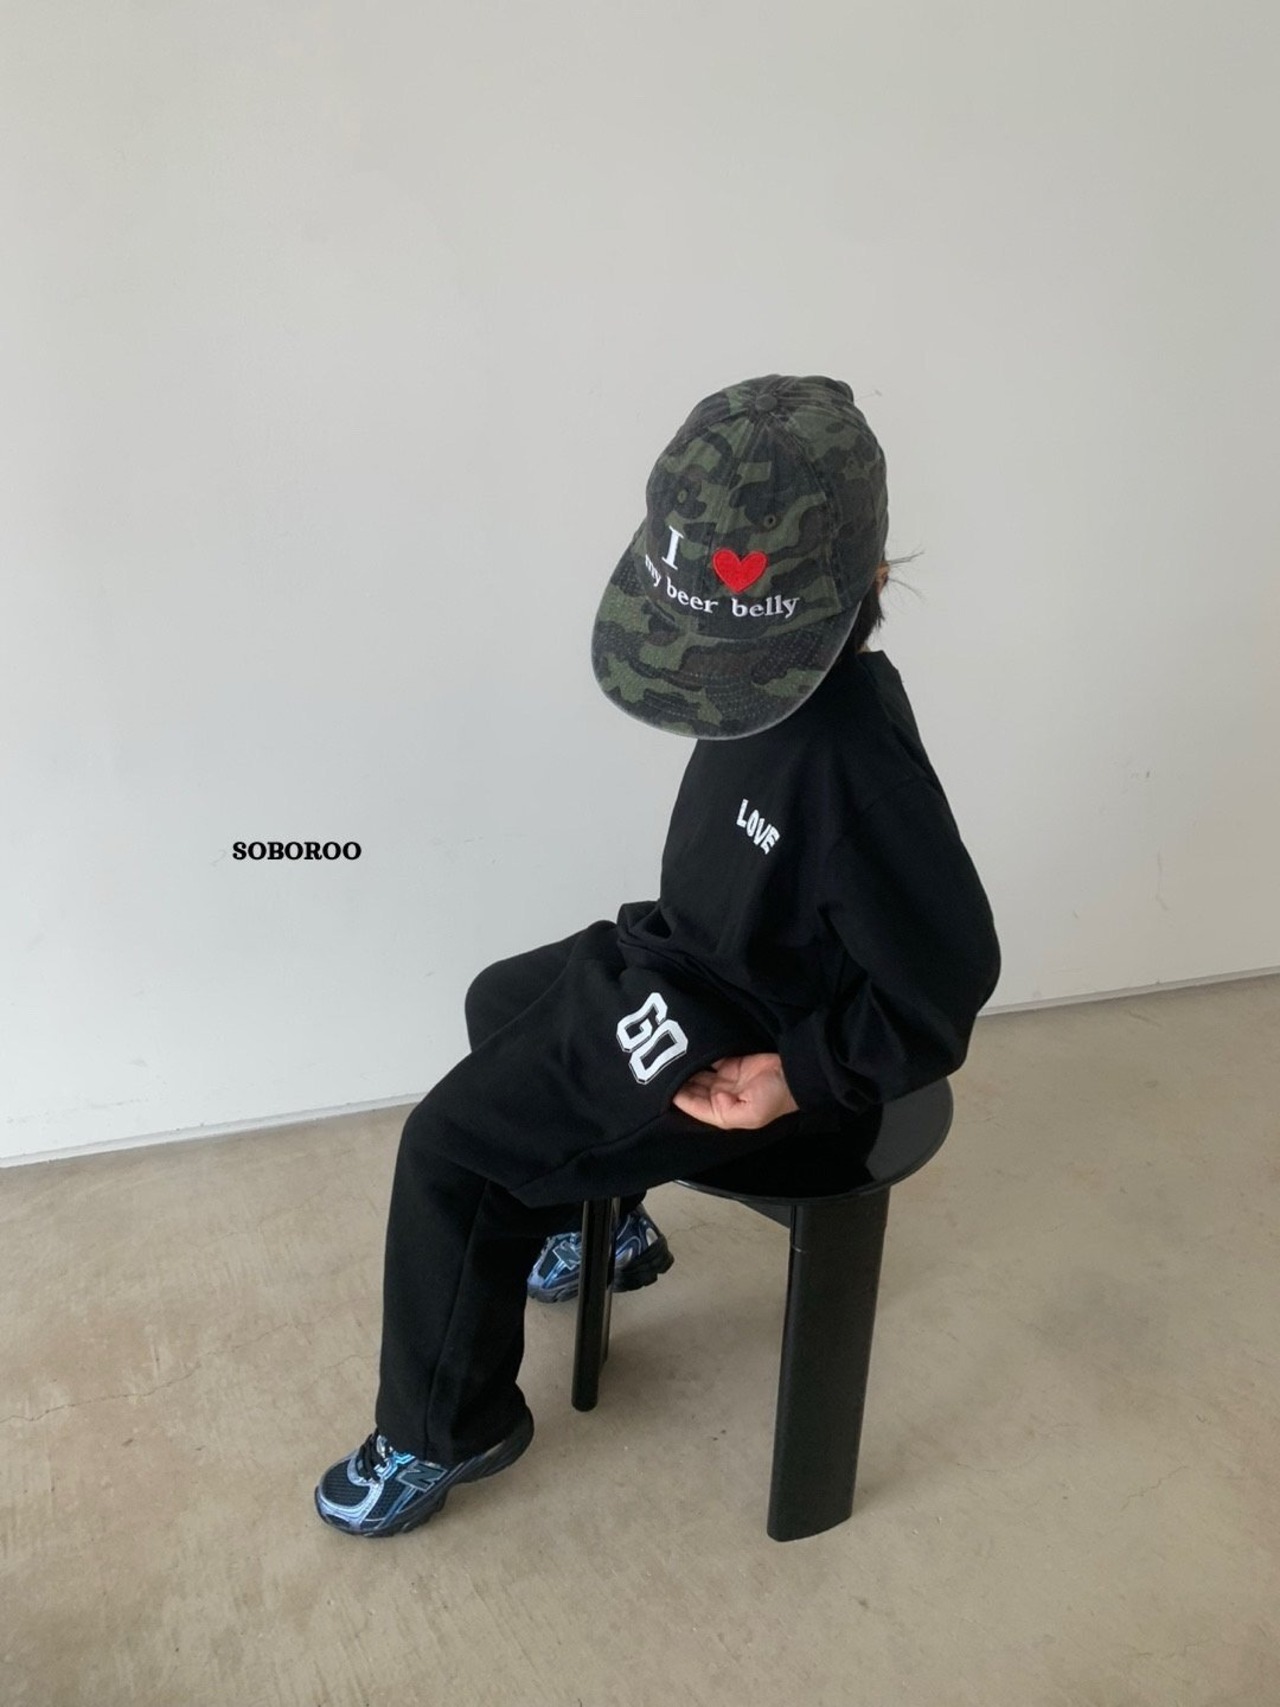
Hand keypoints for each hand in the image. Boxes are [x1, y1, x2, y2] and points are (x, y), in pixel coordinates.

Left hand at [670, 1053, 799, 1128]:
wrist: (795, 1073)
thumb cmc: (774, 1098)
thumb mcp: (751, 1116)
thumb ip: (725, 1112)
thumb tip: (706, 1100)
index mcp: (724, 1113)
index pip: (696, 1108)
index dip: (680, 1100)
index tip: (663, 1090)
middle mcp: (722, 1097)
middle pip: (695, 1091)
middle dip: (679, 1085)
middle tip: (660, 1073)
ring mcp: (726, 1079)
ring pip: (699, 1075)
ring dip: (686, 1070)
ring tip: (668, 1061)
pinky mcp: (731, 1062)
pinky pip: (709, 1060)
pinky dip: (698, 1057)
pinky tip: (684, 1052)